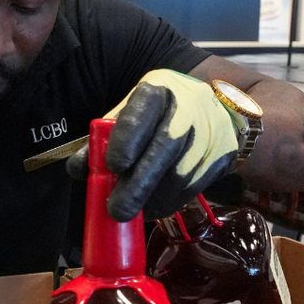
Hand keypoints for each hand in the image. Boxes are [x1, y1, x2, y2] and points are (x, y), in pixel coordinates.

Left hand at [67, 69, 244, 221]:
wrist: (211, 106)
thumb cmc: (156, 115)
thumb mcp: (128, 115)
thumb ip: (101, 141)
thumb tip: (78, 170)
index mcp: (158, 89)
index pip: (142, 111)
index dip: (126, 139)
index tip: (112, 166)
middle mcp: (190, 105)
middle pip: (166, 145)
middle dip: (139, 183)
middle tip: (117, 211)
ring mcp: (213, 130)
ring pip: (182, 173)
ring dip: (154, 199)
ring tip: (134, 214)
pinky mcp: (225, 155)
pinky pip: (196, 186)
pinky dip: (171, 202)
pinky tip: (155, 207)